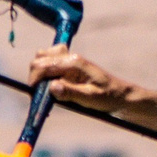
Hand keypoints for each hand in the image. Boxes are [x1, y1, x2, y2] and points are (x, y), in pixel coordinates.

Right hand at [28, 46, 156, 136]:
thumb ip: (70, 93)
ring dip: (39, 72)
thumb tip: (51, 88)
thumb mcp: (90, 98)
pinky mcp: (70, 66)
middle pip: (40, 58)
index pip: (44, 65)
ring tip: (44, 91)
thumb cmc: (109, 97)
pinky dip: (45, 72)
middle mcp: (70, 58)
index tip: (34, 96)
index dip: (34, 80)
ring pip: (43, 57)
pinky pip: (50, 63)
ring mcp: (70, 60)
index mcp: (74, 63)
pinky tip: (52, 87)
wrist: (121, 96)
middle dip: (34, 76)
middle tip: (38, 95)